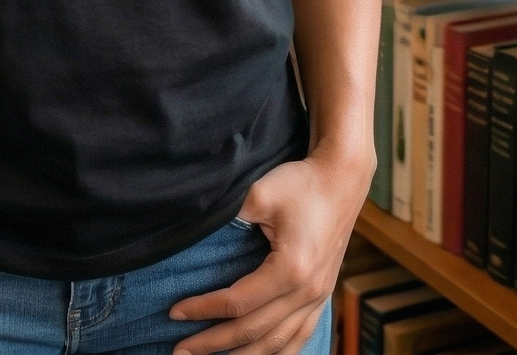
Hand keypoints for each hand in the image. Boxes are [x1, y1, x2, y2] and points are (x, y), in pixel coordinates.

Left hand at [169, 150, 372, 354]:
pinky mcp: (322, 296)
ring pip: (277, 344)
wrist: (342, 179)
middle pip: (254, 331)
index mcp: (292, 270)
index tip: (174, 312)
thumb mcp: (260, 192)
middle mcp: (308, 293)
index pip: (238, 303)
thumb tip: (196, 234)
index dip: (203, 309)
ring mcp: (318, 298)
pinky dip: (276, 353)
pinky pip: (299, 338)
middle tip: (179, 351)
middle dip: (213, 344)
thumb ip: (230, 217)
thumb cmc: (301, 183)